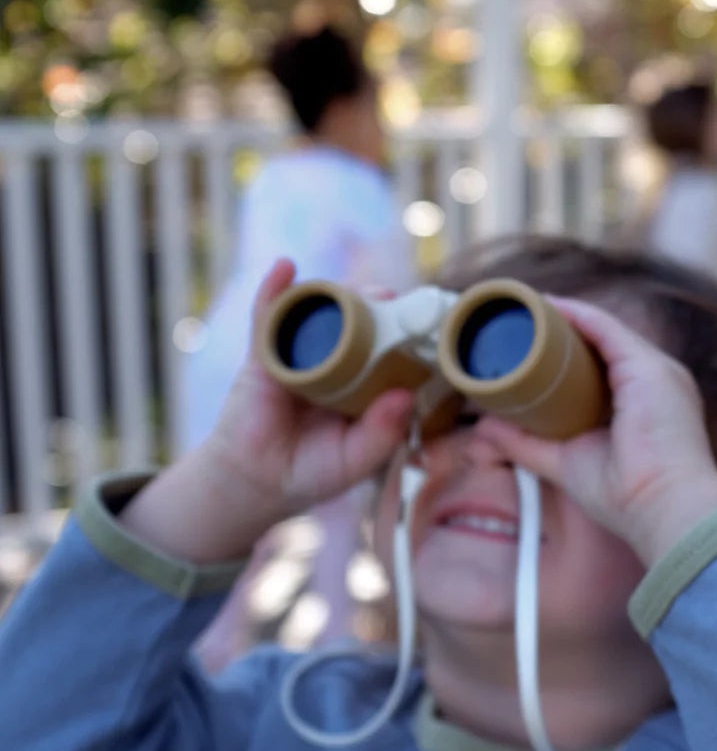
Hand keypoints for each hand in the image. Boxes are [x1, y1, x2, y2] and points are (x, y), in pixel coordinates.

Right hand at [121, 261, 412, 562]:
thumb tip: (406, 397)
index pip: (389, 351)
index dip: (406, 334)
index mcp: (364, 385)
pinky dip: (273, 291)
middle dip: (376, 306)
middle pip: (358, 323)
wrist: (256, 482)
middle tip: (392, 299)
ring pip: (320, 315)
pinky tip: (284, 269)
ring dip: (336, 295)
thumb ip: (381, 433)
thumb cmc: (312, 470)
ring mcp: (300, 356)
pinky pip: (268, 318)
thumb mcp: (355, 459)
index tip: (426, 324)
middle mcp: (336, 363)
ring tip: (355, 290)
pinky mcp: (265, 356)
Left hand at [477, 298, 716, 566]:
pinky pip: (606, 328)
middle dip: (563, 332)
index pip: (604, 367)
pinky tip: (547, 307)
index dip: (567, 355)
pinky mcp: (647, 367)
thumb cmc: (627, 498)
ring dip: (564, 318)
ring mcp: (656, 370)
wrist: (663, 509)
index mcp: (644, 403)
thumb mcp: (565, 463)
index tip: (530, 347)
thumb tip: (485, 428)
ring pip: (604, 331)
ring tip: (527, 310)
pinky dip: (576, 315)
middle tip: (521, 324)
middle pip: (604, 345)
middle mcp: (656, 380)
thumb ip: (527, 444)